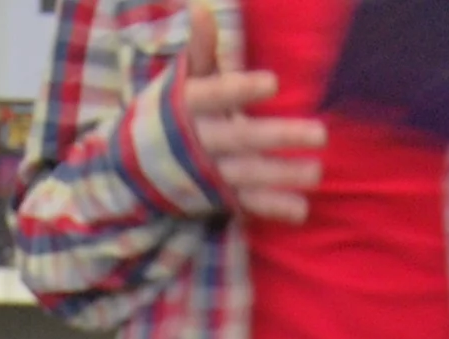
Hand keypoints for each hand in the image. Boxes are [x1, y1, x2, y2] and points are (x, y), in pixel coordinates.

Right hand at [179, 0, 326, 224]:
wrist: (129, 170)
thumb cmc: (167, 114)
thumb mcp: (181, 80)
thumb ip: (199, 49)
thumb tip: (200, 7)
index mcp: (188, 108)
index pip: (214, 97)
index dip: (240, 91)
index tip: (272, 83)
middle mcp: (198, 143)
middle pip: (241, 139)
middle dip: (278, 136)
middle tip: (320, 133)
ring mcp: (207, 175)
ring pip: (248, 175)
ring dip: (282, 175)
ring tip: (318, 172)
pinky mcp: (215, 198)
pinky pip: (246, 204)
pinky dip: (271, 208)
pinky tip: (300, 208)